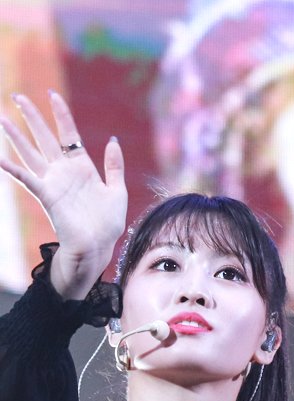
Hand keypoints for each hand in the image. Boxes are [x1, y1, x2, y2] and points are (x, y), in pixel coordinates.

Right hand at [0, 92, 124, 299]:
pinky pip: (26, 178)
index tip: (52, 95)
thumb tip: (112, 141)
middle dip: (32, 116)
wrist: (98, 246)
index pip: (69, 134)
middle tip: (18, 95)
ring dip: (15, 135)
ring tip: (2, 117)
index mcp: (82, 167)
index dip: (61, 114)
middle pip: (45, 137)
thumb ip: (114, 166)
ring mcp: (52, 182)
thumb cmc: (107, 222)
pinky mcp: (46, 195)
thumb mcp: (117, 190)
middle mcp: (63, 171)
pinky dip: (12, 168)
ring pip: (30, 152)